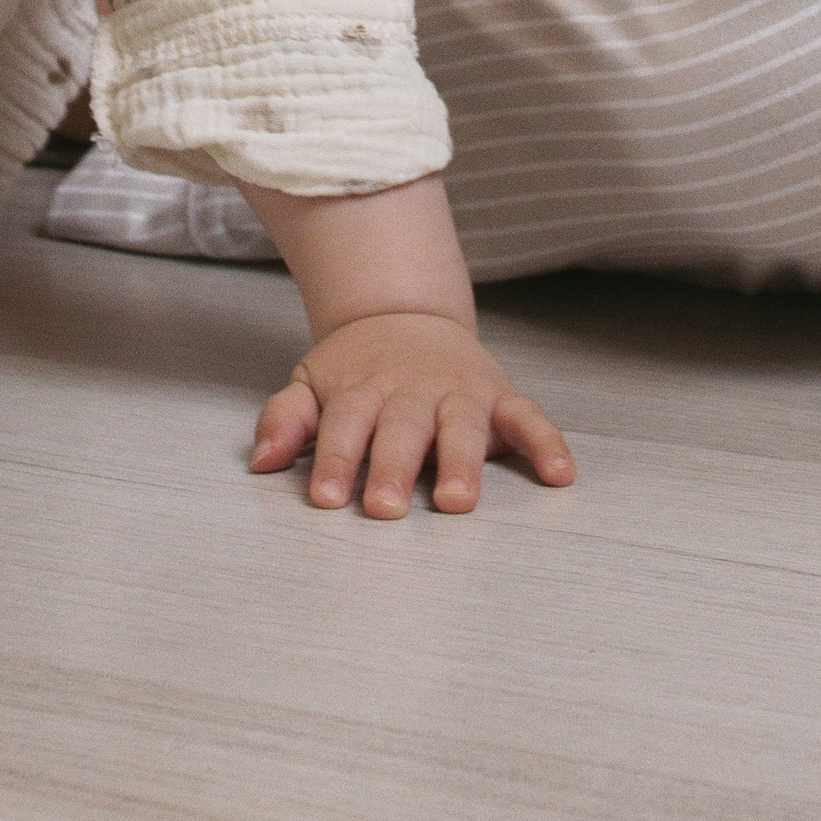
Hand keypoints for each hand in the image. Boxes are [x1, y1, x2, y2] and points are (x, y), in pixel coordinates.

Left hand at [251, 311, 574, 519]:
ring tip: (456, 501)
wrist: (405, 313)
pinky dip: (546, 442)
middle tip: (385, 507)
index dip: (336, 460)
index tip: (327, 499)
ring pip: (462, 425)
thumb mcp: (311, 381)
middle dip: (394, 466)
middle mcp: (414, 390)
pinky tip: (559, 474)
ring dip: (460, 461)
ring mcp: (459, 391)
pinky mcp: (499, 396)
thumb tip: (261, 462)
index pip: (346, 424)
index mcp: (365, 388)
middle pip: (403, 427)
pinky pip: (528, 417)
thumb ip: (285, 418)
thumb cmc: (356, 368)